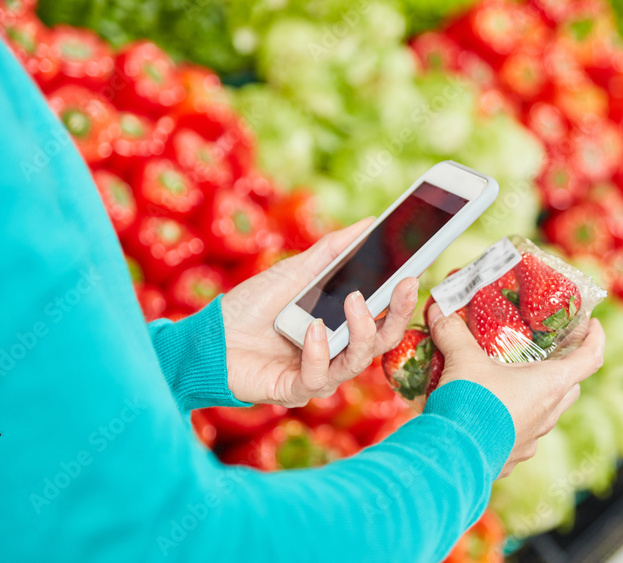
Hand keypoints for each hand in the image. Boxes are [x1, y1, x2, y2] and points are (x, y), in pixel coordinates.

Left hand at [221, 218, 418, 406]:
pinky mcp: (295, 391)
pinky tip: (312, 330)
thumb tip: (369, 222)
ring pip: (357, 362)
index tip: (416, 272)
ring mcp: (318, 373)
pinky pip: (318, 377)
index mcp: (341, 327)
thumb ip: (333, 251)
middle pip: (382, 342)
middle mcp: (336, 353)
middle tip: (407, 285)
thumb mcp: (296, 271)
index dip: (402, 299)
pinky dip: (317, 351)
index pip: (383, 317)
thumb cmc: (251, 307)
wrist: (207, 337)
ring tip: (355, 301)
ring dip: (361, 331)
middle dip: (398, 314)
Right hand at [426, 304, 604, 477]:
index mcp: (549, 385)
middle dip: (563, 370)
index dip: (595, 338)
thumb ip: (453, 333)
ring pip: (546, 414)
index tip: (593, 325)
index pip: (590, 358)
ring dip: (535, 398)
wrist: (452, 457)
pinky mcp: (512, 457)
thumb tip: (439, 310)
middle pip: (570, 388)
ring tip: (510, 385)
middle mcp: (548, 414)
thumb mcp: (462, 361)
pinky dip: (510, 422)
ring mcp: (532, 439)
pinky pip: (519, 435)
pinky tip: (487, 416)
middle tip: (546, 355)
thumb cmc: (470, 405)